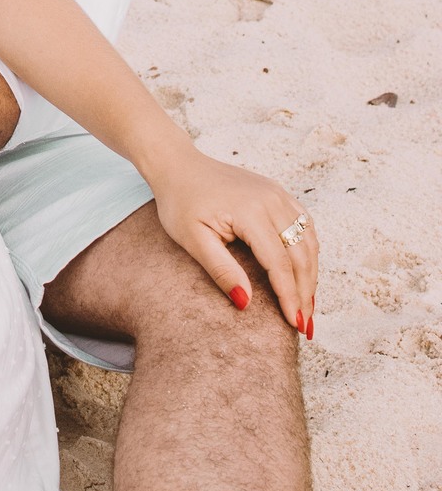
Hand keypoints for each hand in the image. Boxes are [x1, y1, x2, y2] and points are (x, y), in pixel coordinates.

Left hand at [152, 149, 318, 333]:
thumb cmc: (181, 203)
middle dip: (305, 292)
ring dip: (311, 273)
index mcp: (250, 212)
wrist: (179, 166)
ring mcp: (277, 193)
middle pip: (300, 254)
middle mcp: (271, 200)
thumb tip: (246, 303)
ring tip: (307, 305)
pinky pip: (304, 224)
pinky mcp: (277, 192)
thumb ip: (221, 270)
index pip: (279, 263)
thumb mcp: (193, 240)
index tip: (294, 324)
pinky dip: (309, 250)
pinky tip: (306, 271)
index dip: (289, 296)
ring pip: (308, 240)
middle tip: (304, 325)